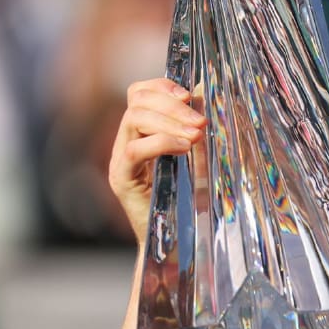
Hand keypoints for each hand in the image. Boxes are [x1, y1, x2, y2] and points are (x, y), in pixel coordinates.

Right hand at [108, 78, 205, 244]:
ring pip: (134, 119)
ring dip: (171, 121)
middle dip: (172, 104)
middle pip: (136, 101)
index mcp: (141, 132)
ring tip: (198, 134)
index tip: (189, 95)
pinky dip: (162, 142)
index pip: (139, 92)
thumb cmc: (190, 198)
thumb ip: (197, 125)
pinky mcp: (122, 179)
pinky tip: (185, 148)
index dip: (162, 86)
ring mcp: (120, 160)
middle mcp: (125, 142)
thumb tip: (208, 91)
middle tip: (201, 121)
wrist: (175, 242)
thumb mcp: (197, 154)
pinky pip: (135, 149)